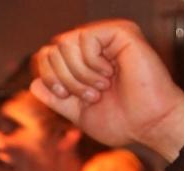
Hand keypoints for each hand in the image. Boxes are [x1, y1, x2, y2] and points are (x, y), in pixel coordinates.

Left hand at [31, 20, 183, 159]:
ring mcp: (108, 37)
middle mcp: (96, 45)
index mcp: (85, 62)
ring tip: (101, 88)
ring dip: (78, 75)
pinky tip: (108, 76)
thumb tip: (34, 84)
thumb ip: (57, 99)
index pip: (48, 56)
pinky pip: (86, 39)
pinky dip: (90, 64)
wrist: (149, 125)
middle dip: (64, 79)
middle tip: (89, 95)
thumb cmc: (122, 121)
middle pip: (53, 48)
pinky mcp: (121, 32)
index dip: (49, 78)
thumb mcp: (78, 113)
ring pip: (66, 43)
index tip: (65, 97)